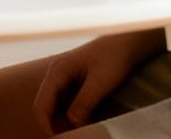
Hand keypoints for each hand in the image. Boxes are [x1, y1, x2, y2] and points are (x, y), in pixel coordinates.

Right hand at [34, 30, 165, 132]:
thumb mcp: (100, 82)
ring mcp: (66, 77)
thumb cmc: (115, 55)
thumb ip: (83, 104)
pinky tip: (86, 120)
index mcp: (58, 71)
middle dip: (56, 125)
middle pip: (46, 108)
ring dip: (64, 121)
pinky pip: (67, 103)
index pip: (40, 106)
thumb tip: (72, 125)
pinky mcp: (76, 82)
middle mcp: (57, 74)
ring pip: (56, 107)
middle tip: (74, 136)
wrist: (129, 41)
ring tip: (81, 129)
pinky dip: (72, 114)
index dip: (47, 126)